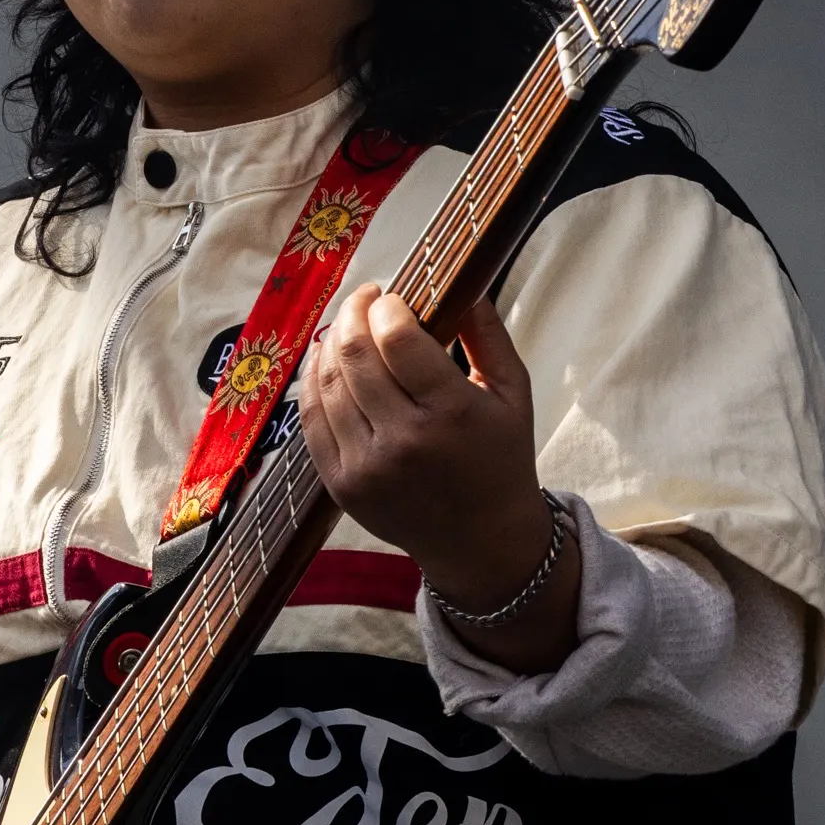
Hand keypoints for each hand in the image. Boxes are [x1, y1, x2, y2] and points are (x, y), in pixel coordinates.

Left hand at [302, 284, 579, 672]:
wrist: (481, 543)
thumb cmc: (500, 459)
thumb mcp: (512, 394)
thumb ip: (488, 334)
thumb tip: (463, 280)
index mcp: (452, 414)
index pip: (397, 339)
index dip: (386, 306)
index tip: (391, 295)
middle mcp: (404, 441)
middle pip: (353, 354)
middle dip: (352, 313)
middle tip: (364, 299)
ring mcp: (366, 466)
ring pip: (326, 382)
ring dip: (330, 343)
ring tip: (346, 327)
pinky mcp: (341, 485)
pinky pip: (311, 418)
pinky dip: (313, 382)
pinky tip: (326, 362)